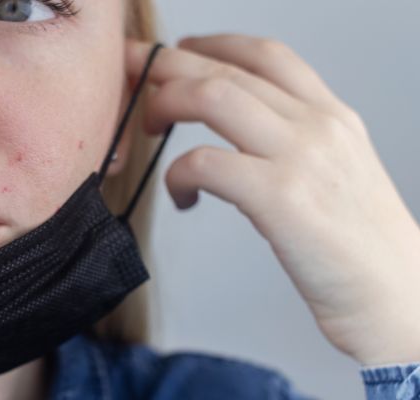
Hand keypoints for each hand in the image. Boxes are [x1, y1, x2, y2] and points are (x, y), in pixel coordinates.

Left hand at [126, 34, 419, 365]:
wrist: (395, 294)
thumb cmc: (358, 242)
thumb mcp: (336, 169)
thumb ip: (295, 140)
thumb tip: (241, 133)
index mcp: (330, 116)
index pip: (266, 55)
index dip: (214, 43)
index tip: (181, 49)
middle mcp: (317, 125)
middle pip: (226, 70)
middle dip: (168, 63)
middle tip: (135, 69)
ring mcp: (300, 157)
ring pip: (213, 98)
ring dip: (166, 103)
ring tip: (148, 124)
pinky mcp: (281, 198)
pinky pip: (204, 163)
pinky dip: (177, 174)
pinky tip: (179, 196)